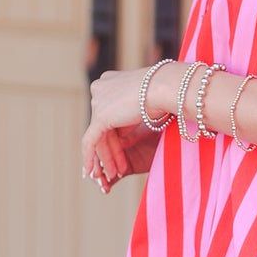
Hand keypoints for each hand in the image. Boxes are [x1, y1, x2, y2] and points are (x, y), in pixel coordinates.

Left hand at [82, 66, 171, 189]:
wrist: (166, 89)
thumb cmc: (165, 94)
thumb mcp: (143, 106)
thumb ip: (128, 117)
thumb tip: (121, 134)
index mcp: (108, 82)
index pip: (108, 113)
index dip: (114, 136)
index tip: (123, 150)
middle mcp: (99, 89)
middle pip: (102, 126)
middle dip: (109, 150)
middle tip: (114, 169)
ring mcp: (97, 101)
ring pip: (98, 136)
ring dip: (105, 157)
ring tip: (112, 175)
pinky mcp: (99, 116)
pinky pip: (90, 141)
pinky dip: (90, 157)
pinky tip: (92, 172)